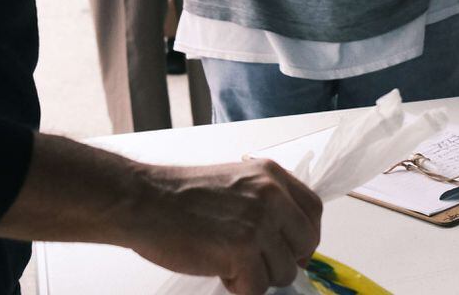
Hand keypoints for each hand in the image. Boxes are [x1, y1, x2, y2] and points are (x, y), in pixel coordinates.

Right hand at [123, 159, 322, 294]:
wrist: (145, 201)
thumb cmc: (179, 196)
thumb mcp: (235, 183)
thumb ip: (264, 203)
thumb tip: (286, 240)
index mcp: (271, 176)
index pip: (313, 211)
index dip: (305, 237)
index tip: (291, 251)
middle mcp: (272, 195)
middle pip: (305, 244)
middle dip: (284, 262)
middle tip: (255, 265)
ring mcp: (260, 222)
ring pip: (282, 272)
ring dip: (257, 277)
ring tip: (227, 263)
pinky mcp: (244, 250)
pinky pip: (257, 288)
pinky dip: (240, 289)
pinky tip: (219, 270)